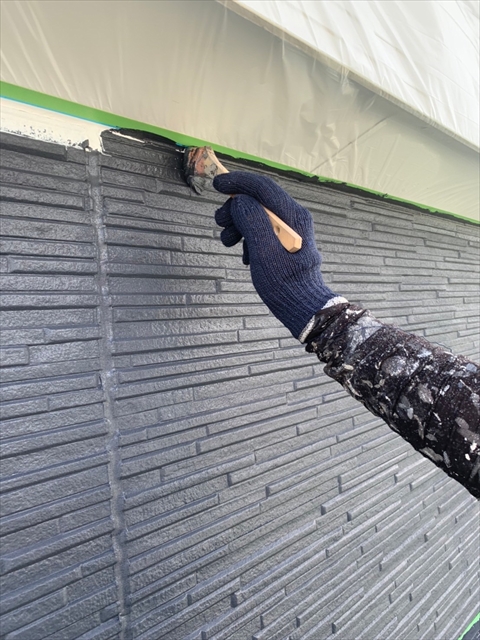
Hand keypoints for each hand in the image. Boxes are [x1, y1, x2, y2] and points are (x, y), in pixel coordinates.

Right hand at [214, 172, 338, 339]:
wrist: (302, 307)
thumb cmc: (285, 283)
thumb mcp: (264, 251)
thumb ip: (252, 221)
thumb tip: (240, 202)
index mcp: (293, 216)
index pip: (263, 187)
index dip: (239, 182)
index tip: (218, 184)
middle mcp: (294, 219)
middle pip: (258, 201)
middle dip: (234, 208)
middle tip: (220, 223)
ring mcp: (290, 231)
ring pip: (257, 216)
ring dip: (237, 224)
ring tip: (228, 242)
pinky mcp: (284, 243)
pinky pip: (261, 230)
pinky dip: (247, 237)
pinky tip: (244, 255)